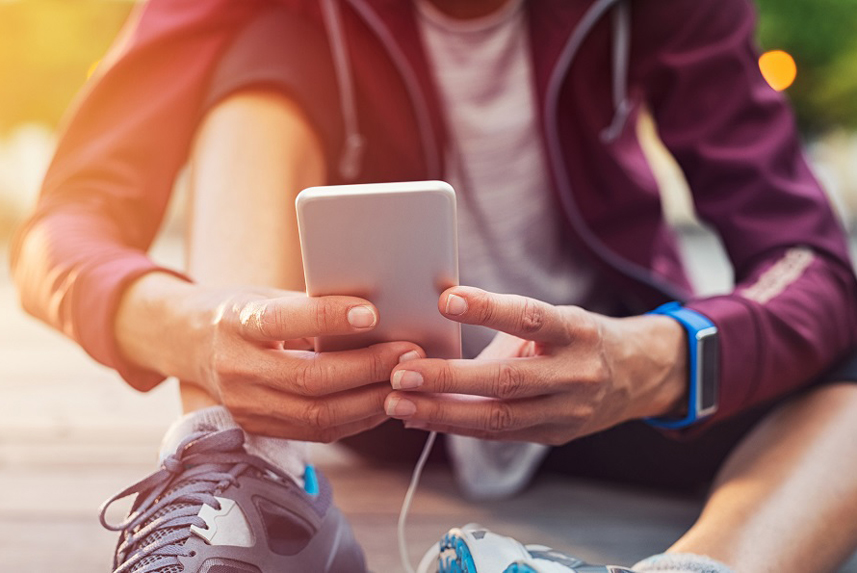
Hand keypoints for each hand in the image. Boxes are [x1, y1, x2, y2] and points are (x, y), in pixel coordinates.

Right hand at [116, 275, 422, 441]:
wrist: (188, 344)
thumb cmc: (240, 311)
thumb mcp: (265, 296)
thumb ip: (310, 307)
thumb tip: (376, 314)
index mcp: (235, 324)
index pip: (282, 322)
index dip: (328, 318)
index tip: (372, 312)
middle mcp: (235, 369)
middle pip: (309, 380)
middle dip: (368, 369)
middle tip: (410, 354)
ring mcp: (245, 406)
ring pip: (317, 415)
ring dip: (371, 401)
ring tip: (407, 382)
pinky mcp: (258, 429)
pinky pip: (317, 433)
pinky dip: (357, 419)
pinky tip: (385, 402)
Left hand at [383, 286, 685, 444]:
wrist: (637, 375)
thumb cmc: (578, 338)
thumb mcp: (554, 320)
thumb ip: (504, 324)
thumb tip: (440, 323)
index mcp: (575, 331)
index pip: (529, 317)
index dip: (488, 309)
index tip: (447, 299)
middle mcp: (575, 373)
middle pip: (507, 381)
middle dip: (449, 379)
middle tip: (402, 373)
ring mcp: (568, 412)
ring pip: (499, 418)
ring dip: (442, 413)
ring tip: (398, 404)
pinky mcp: (555, 436)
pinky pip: (499, 434)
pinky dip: (457, 426)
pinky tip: (421, 419)